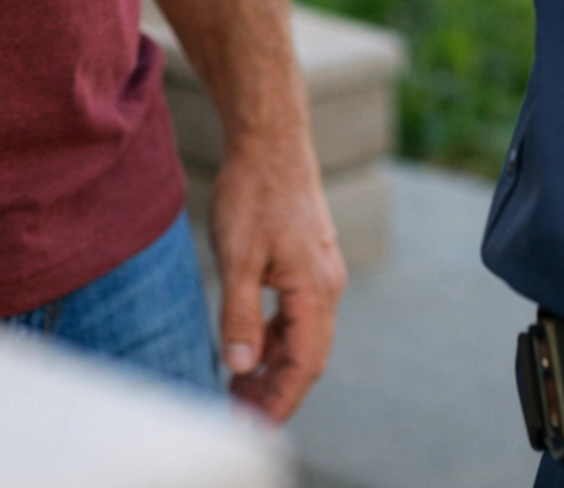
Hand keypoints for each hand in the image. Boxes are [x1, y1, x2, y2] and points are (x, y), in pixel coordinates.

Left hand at [207, 130, 345, 419]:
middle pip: (307, 356)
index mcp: (315, 289)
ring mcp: (319, 270)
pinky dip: (274, 336)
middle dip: (275, 391)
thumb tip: (240, 366)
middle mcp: (326, 284)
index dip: (279, 401)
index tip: (251, 427)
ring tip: (238, 388)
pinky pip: (295, 312)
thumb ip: (240, 314)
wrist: (270, 137)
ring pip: (301, 335)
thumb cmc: (254, 191)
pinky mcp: (306, 258)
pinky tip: (249, 344)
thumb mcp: (238, 257)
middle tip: (238, 415)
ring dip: (273, 365)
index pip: (304, 364)